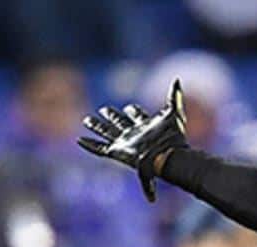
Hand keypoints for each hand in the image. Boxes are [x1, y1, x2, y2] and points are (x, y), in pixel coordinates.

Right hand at [78, 78, 188, 201]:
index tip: (129, 108)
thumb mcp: (174, 113)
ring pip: (107, 133)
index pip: (137, 115)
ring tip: (87, 120)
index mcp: (147, 126)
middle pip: (120, 122)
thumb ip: (174, 96)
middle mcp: (135, 134)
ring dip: (97, 126)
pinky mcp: (118, 152)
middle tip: (103, 110)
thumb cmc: (172, 137)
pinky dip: (90, 144)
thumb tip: (177, 79)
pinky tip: (80, 140)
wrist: (167, 156)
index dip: (133, 111)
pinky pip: (100, 149)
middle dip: (112, 116)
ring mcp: (126, 143)